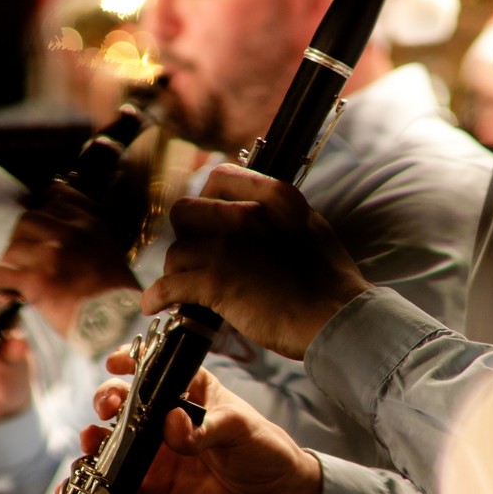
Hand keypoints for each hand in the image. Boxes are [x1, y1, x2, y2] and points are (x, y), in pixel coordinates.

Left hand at [0, 181, 138, 338]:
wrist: (118, 317)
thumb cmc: (113, 286)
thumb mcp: (107, 244)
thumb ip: (85, 226)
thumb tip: (60, 206)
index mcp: (88, 221)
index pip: (54, 198)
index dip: (42, 209)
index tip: (36, 218)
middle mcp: (69, 232)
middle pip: (27, 220)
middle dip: (21, 236)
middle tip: (22, 252)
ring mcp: (52, 254)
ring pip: (13, 245)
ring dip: (9, 258)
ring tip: (10, 269)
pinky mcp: (37, 280)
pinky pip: (1, 273)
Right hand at [82, 345, 322, 493]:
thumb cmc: (265, 450)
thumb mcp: (241, 427)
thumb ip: (205, 426)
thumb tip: (171, 424)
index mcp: (191, 393)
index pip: (156, 368)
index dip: (132, 361)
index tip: (115, 362)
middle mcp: (169, 421)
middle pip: (127, 403)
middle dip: (108, 399)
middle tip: (108, 407)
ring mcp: (159, 455)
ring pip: (115, 443)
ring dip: (95, 441)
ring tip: (89, 443)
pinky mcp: (155, 490)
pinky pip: (119, 486)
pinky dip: (97, 486)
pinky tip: (81, 487)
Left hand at [141, 162, 371, 359]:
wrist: (336, 317)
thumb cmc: (327, 280)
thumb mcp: (308, 224)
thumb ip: (275, 212)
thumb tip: (247, 211)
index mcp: (274, 195)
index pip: (219, 176)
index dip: (207, 198)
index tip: (208, 219)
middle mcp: (247, 214)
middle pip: (186, 210)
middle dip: (187, 236)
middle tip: (199, 256)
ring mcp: (229, 247)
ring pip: (177, 252)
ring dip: (179, 272)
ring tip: (187, 288)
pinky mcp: (216, 281)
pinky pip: (169, 284)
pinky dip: (157, 297)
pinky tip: (155, 304)